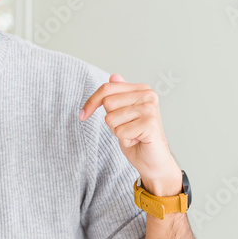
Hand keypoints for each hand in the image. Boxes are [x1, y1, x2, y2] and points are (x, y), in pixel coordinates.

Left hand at [80, 74, 180, 195]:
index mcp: (142, 90)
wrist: (154, 162)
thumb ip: (120, 95)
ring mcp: (150, 109)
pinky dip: (125, 140)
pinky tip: (137, 140)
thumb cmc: (138, 138)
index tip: (83, 115)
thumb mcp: (123, 115)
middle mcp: (148, 95)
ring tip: (134, 135)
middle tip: (128, 129)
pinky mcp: (149, 124)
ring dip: (118, 132)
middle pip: (107, 103)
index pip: (106, 88)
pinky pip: (119, 131)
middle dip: (111, 121)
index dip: (91, 102)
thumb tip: (113, 76)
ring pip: (111, 119)